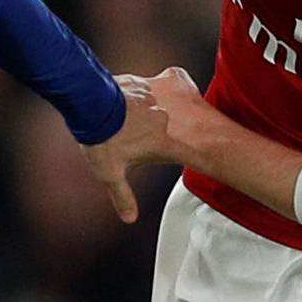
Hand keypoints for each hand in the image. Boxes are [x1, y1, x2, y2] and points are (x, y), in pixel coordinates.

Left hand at [82, 68, 203, 221]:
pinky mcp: (140, 82)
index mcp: (164, 140)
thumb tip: (129, 219)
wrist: (90, 105)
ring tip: (130, 117)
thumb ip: (122, 196)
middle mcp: (165, 116)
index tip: (210, 144)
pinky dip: (138, 90)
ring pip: (160, 98)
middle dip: (166, 125)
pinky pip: (145, 84)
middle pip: (177, 119)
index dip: (206, 144)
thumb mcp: (111, 173)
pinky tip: (124, 95)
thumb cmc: (103, 139)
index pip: (194, 146)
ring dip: (150, 106)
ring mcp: (154, 96)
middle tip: (151, 130)